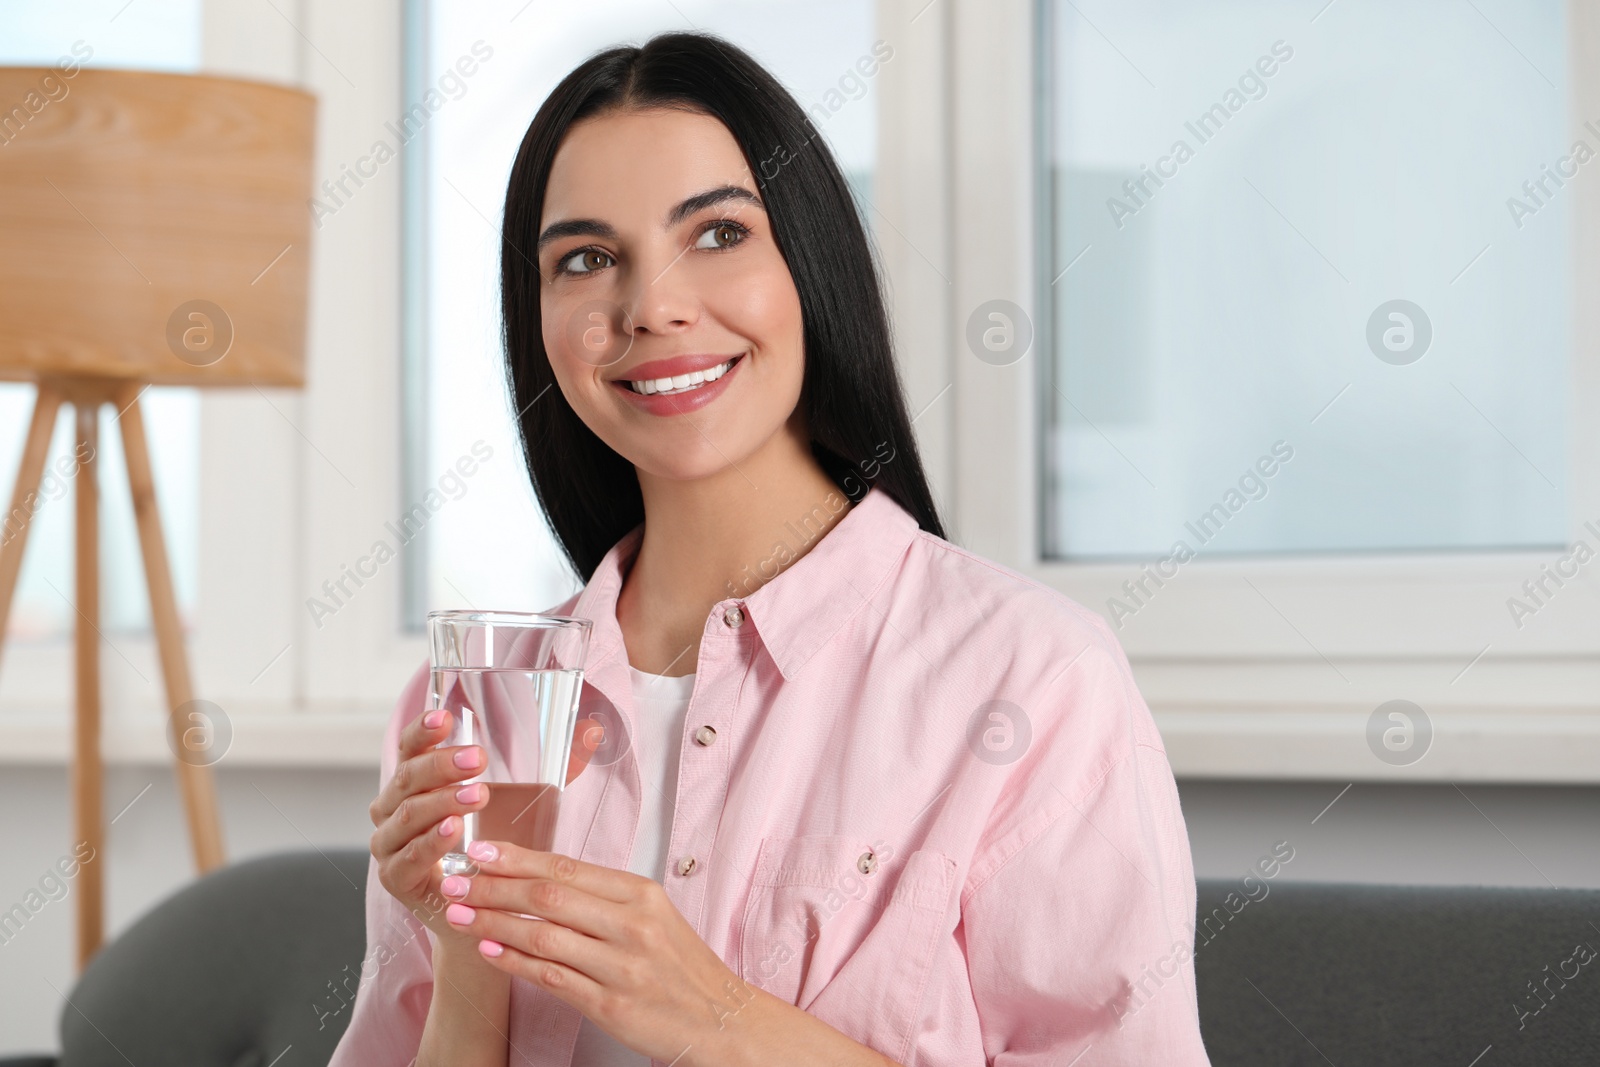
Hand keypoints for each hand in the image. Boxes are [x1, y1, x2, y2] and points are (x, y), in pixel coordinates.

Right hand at [368, 709, 605, 940]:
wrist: (467, 909)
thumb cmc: (480, 850)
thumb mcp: (492, 805)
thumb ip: (516, 770)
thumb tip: (582, 733)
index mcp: (407, 785)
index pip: (408, 750)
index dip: (422, 731)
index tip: (445, 716)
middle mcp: (389, 811)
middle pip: (408, 778)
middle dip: (442, 765)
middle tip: (478, 758)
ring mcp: (388, 846)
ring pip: (409, 815)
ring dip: (443, 801)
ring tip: (477, 794)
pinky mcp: (395, 879)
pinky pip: (410, 856)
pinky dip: (432, 842)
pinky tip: (454, 830)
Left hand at [437, 841, 753, 1062]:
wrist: (721, 1019)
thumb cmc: (681, 968)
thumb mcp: (654, 917)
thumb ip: (603, 898)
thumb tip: (540, 878)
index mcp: (641, 895)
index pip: (568, 868)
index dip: (517, 858)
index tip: (480, 850)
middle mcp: (633, 926)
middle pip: (549, 897)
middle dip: (494, 886)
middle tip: (456, 881)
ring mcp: (622, 966)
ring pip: (544, 936)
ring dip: (495, 923)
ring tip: (460, 915)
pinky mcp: (612, 1005)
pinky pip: (553, 978)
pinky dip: (516, 963)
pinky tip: (491, 951)